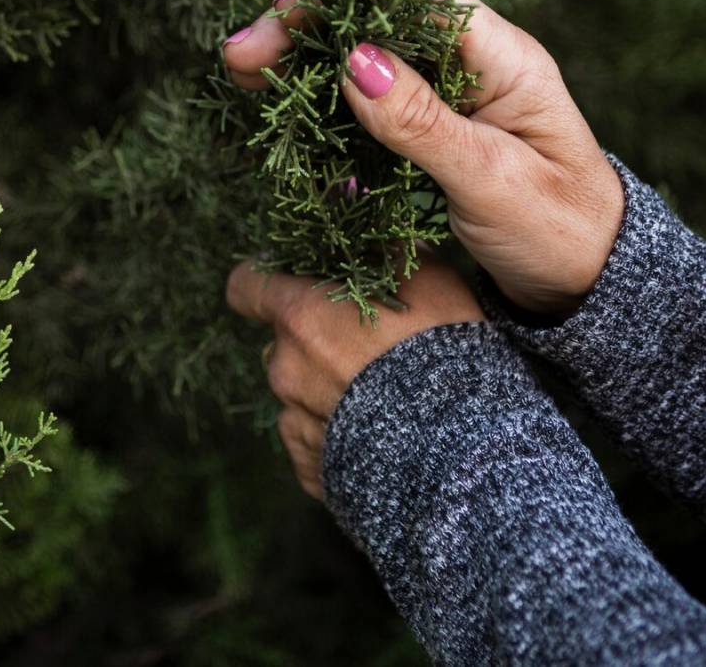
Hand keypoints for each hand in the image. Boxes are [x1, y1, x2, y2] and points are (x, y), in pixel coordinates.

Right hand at [223, 0, 622, 314]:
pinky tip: (286, 120)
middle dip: (303, 28)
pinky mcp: (431, 128)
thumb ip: (423, 122)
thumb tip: (355, 59)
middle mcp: (472, 61)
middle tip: (237, 60)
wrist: (591, 285)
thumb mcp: (490, 181)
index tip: (278, 26)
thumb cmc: (559, 232)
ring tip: (244, 80)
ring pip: (364, 55)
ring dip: (303, 63)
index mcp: (501, 57)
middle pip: (376, 15)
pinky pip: (367, 100)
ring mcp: (450, 94)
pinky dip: (322, 104)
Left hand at [228, 252, 483, 498]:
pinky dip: (338, 436)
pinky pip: (314, 442)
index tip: (291, 280)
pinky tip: (380, 436)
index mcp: (301, 317)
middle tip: (369, 347)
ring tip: (385, 398)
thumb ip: (387, 253)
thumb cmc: (443, 354)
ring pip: (299, 393)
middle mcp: (285, 368)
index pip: (247, 286)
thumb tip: (374, 237)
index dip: (263, 279)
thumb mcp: (429, 280)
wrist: (459, 451)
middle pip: (283, 342)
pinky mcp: (311, 468)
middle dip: (315, 339)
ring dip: (329, 389)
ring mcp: (294, 422)